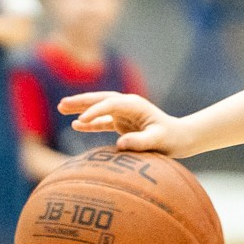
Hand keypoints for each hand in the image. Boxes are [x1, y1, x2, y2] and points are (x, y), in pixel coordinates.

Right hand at [58, 91, 194, 156]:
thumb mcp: (159, 141)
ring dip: (81, 108)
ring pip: (99, 107)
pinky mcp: (123, 123)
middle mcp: (128, 106)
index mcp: (135, 105)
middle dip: (81, 101)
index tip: (80, 121)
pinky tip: (75, 125)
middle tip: (61, 104)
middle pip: (101, 99)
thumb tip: (120, 144)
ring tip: (61, 108)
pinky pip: (102, 121)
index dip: (94, 111)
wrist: (181, 138)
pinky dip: (90, 123)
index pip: (110, 104)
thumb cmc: (172, 139)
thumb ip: (140, 141)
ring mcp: (125, 114)